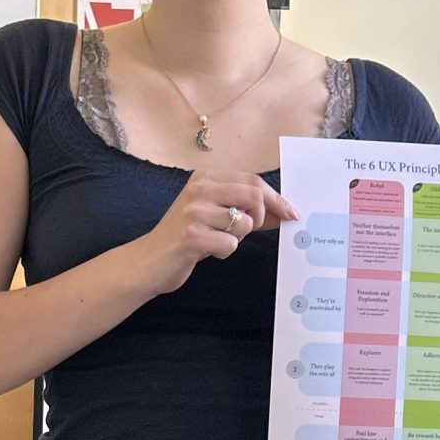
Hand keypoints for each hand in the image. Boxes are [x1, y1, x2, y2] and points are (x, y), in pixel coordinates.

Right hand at [140, 171, 297, 293]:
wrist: (148, 261)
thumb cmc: (185, 238)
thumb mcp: (213, 215)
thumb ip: (244, 209)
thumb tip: (282, 211)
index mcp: (205, 178)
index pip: (252, 181)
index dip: (276, 199)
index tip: (291, 213)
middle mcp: (199, 189)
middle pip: (254, 197)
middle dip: (261, 218)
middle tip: (253, 230)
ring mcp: (194, 211)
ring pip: (245, 223)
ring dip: (238, 238)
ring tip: (217, 240)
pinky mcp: (192, 235)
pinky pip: (231, 244)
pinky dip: (225, 251)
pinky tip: (208, 251)